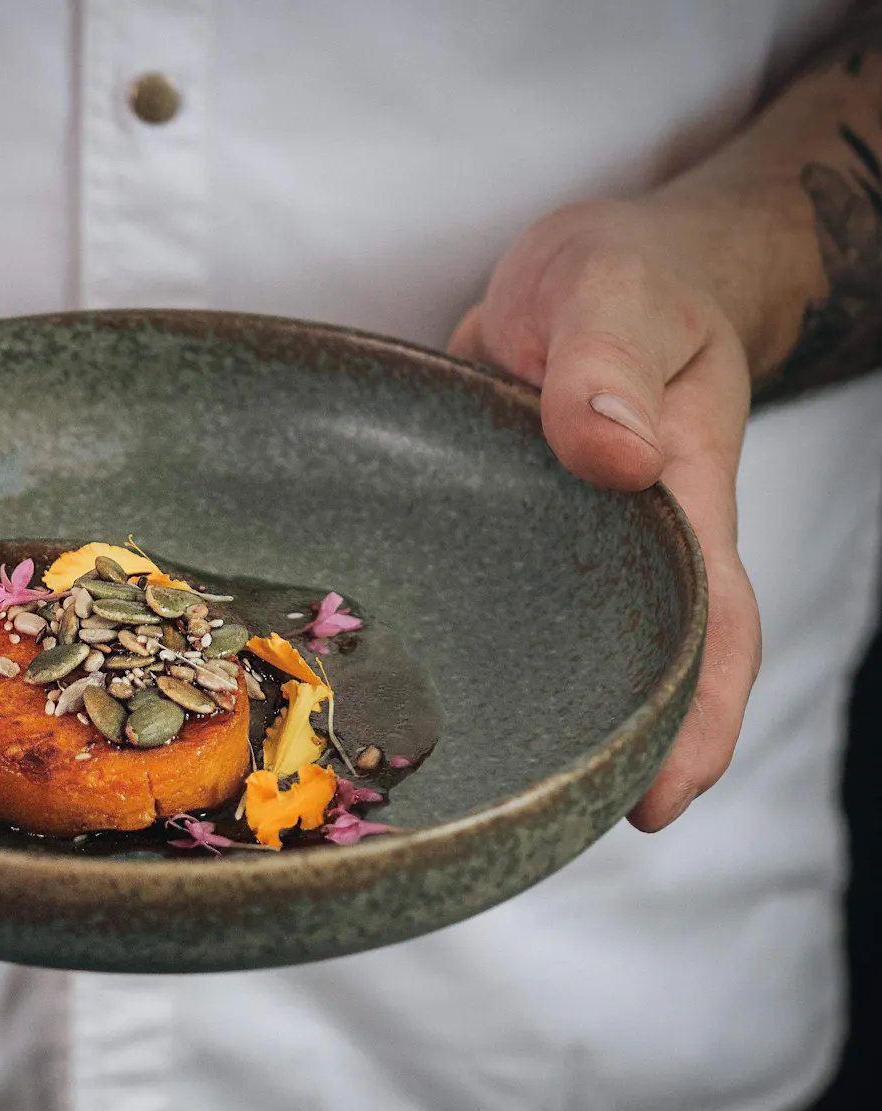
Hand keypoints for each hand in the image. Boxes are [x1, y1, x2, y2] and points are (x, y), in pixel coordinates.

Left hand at [449, 199, 758, 830]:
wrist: (586, 275)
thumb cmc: (622, 280)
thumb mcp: (611, 288)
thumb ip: (608, 360)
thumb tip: (615, 455)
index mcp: (680, 502)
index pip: (712, 628)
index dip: (698, 720)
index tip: (661, 800)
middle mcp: (622, 548)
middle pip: (634, 673)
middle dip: (605, 758)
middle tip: (539, 835)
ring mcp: (557, 553)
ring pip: (553, 655)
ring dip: (528, 723)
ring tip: (466, 803)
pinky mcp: (494, 542)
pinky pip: (486, 613)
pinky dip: (461, 659)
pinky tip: (398, 707)